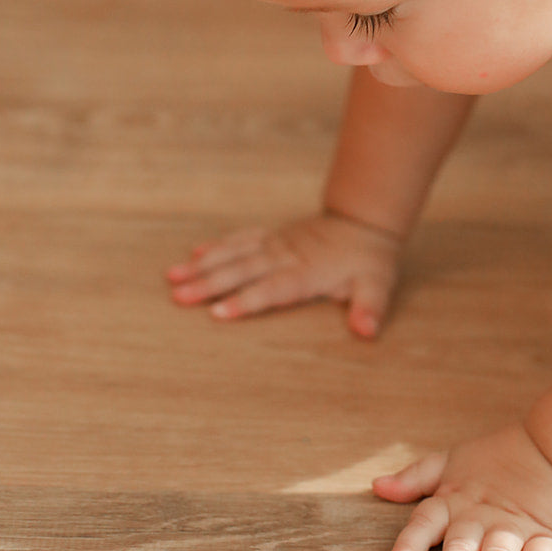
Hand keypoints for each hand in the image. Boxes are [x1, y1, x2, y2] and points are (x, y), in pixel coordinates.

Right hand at [165, 211, 401, 337]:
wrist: (365, 219)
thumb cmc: (370, 259)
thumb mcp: (378, 285)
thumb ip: (370, 307)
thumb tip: (366, 331)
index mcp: (307, 272)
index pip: (272, 289)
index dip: (246, 301)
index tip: (217, 312)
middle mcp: (285, 256)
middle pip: (242, 271)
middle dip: (209, 284)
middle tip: (178, 296)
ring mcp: (276, 243)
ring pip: (234, 253)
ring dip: (203, 265)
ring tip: (173, 276)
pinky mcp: (272, 236)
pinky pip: (241, 238)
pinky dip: (218, 245)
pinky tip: (194, 253)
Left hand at [373, 425, 551, 550]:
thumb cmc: (497, 457)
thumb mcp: (451, 462)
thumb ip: (415, 478)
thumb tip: (377, 485)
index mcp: (454, 502)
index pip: (424, 524)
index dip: (407, 548)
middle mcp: (479, 519)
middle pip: (460, 550)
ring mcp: (511, 529)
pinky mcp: (544, 538)